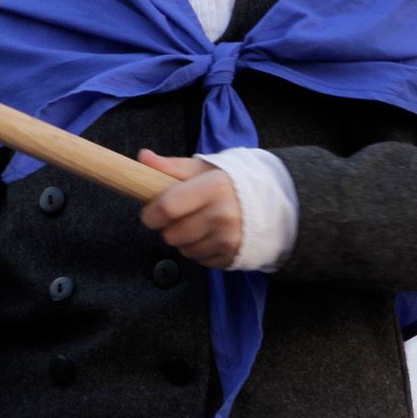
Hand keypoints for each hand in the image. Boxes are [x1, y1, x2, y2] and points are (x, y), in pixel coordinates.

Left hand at [138, 151, 241, 268]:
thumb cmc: (231, 182)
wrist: (273, 203)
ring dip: (184, 240)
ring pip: (183, 250)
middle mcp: (223, 216)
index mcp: (215, 187)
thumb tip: (143, 157)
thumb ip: (172, 165)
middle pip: (171, 234)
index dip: (151, 213)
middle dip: (168, 227)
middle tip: (179, 216)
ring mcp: (229, 240)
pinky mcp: (232, 257)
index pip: (167, 208)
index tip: (150, 211)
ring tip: (198, 224)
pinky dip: (199, 250)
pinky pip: (199, 260)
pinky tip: (210, 235)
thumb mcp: (204, 168)